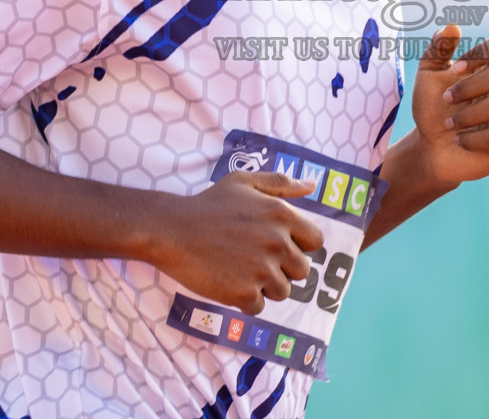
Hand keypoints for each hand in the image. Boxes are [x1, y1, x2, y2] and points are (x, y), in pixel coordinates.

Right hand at [147, 171, 325, 314]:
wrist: (172, 230)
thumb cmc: (209, 204)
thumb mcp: (245, 182)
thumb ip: (282, 183)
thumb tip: (311, 185)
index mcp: (282, 215)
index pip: (316, 241)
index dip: (300, 245)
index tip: (280, 245)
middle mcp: (278, 243)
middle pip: (302, 271)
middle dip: (283, 268)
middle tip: (255, 259)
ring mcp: (262, 270)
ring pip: (283, 291)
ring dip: (266, 286)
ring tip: (241, 269)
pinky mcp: (244, 293)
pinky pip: (259, 306)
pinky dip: (246, 300)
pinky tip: (229, 281)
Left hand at [410, 24, 488, 185]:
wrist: (430, 147)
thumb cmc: (433, 108)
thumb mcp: (428, 76)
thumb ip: (438, 49)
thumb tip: (453, 27)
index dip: (478, 54)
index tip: (454, 69)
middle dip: (467, 88)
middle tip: (446, 99)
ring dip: (466, 115)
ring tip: (448, 124)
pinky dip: (473, 138)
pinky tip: (459, 139)